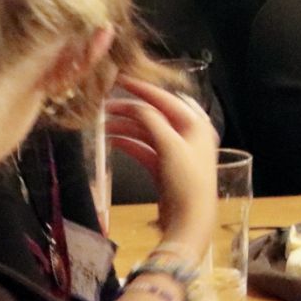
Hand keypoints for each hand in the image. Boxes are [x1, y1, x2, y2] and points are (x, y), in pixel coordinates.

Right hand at [105, 78, 219, 251]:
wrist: (190, 221)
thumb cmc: (186, 181)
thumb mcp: (170, 146)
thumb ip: (153, 121)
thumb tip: (137, 105)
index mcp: (196, 125)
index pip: (167, 99)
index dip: (143, 89)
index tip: (120, 79)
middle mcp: (188, 135)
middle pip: (156, 114)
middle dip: (131, 109)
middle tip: (106, 105)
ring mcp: (176, 152)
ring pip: (148, 132)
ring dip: (127, 127)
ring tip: (103, 125)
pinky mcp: (165, 168)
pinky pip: (145, 149)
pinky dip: (129, 144)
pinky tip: (112, 142)